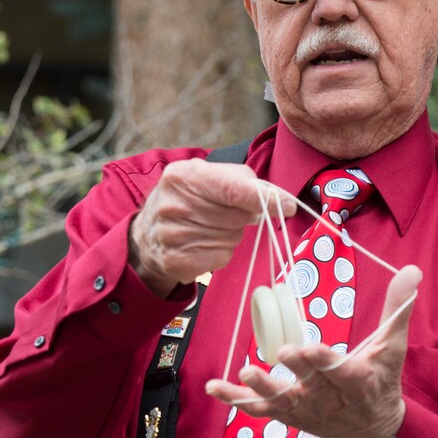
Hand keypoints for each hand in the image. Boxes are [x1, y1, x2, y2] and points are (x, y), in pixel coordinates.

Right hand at [129, 160, 296, 297]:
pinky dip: (221, 252)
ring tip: (210, 227)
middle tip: (229, 213)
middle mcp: (174, 205)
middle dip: (243, 216)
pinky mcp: (177, 261)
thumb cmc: (188, 200)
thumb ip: (243, 181)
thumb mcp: (207, 176)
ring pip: (231, 239)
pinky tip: (204, 243)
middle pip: (237, 217)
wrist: (148, 233)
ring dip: (231, 235)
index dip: (266, 199)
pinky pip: (221, 258)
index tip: (288, 205)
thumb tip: (279, 200)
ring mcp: (172, 235)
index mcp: (183, 176)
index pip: (234, 189)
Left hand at [206, 264, 421, 437]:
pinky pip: (260, 410)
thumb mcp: (393, 347)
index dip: (326, 361)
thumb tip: (411, 270)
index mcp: (357, 382)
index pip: (341, 371)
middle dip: (297, 371)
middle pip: (310, 384)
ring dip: (263, 388)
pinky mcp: (288, 415)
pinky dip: (236, 399)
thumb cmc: (381, 382)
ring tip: (246, 373)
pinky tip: (214, 387)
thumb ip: (398, 308)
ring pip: (282, 401)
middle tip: (282, 353)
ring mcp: (306, 410)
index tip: (312, 348)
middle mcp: (329, 399)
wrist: (371, 430)